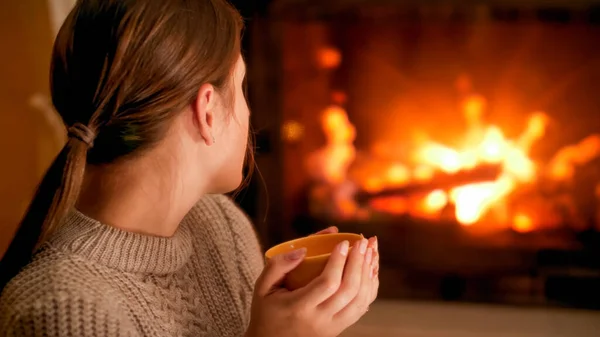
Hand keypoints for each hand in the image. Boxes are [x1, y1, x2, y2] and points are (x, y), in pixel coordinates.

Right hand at [246, 234, 378, 336]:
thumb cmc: (266, 310)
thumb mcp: (262, 286)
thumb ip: (278, 265)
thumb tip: (304, 249)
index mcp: (299, 308)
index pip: (328, 283)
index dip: (339, 261)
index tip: (344, 242)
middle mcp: (319, 320)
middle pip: (349, 290)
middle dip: (359, 262)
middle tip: (363, 241)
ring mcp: (332, 327)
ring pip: (360, 300)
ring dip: (369, 273)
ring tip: (372, 251)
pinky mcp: (339, 329)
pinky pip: (362, 308)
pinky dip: (370, 287)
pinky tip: (371, 269)